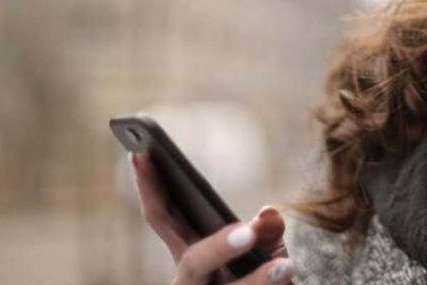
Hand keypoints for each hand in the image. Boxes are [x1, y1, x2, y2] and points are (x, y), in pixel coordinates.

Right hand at [130, 152, 293, 283]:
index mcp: (189, 250)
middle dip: (218, 248)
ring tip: (286, 265)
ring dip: (255, 280)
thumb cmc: (260, 276)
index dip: (149, 188)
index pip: (163, 217)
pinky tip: (286, 274)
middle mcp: (189, 279)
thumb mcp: (267, 250)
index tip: (140, 154)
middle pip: (193, 262)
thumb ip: (267, 231)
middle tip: (249, 232)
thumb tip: (269, 215)